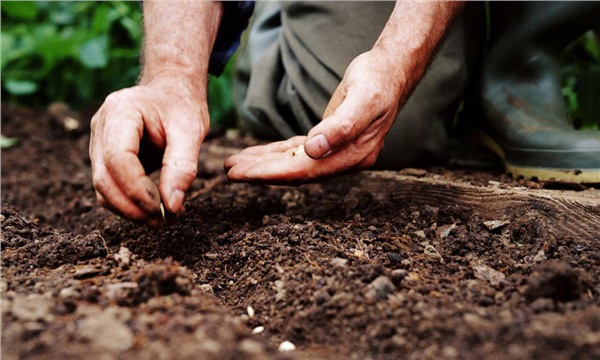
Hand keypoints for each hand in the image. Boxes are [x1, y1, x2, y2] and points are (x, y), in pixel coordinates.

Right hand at [89, 78, 207, 225]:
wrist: (170, 91)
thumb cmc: (181, 106)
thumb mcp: (191, 131)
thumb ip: (182, 167)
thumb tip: (172, 207)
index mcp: (120, 112)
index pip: (118, 159)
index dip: (138, 190)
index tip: (164, 209)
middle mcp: (101, 127)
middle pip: (104, 178)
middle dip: (133, 207)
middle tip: (164, 223)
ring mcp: (97, 142)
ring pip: (102, 188)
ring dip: (130, 211)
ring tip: (163, 220)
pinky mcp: (103, 157)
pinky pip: (109, 188)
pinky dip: (129, 204)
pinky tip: (155, 208)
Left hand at [225, 49, 405, 183]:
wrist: (392, 71)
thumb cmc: (378, 82)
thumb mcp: (362, 100)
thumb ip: (340, 127)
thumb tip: (313, 150)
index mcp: (352, 156)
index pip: (305, 171)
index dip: (273, 173)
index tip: (245, 175)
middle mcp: (343, 159)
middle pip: (295, 171)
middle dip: (261, 172)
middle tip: (230, 172)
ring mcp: (336, 152)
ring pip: (293, 163)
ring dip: (264, 163)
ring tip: (234, 164)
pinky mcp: (328, 140)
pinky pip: (297, 151)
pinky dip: (276, 153)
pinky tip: (257, 154)